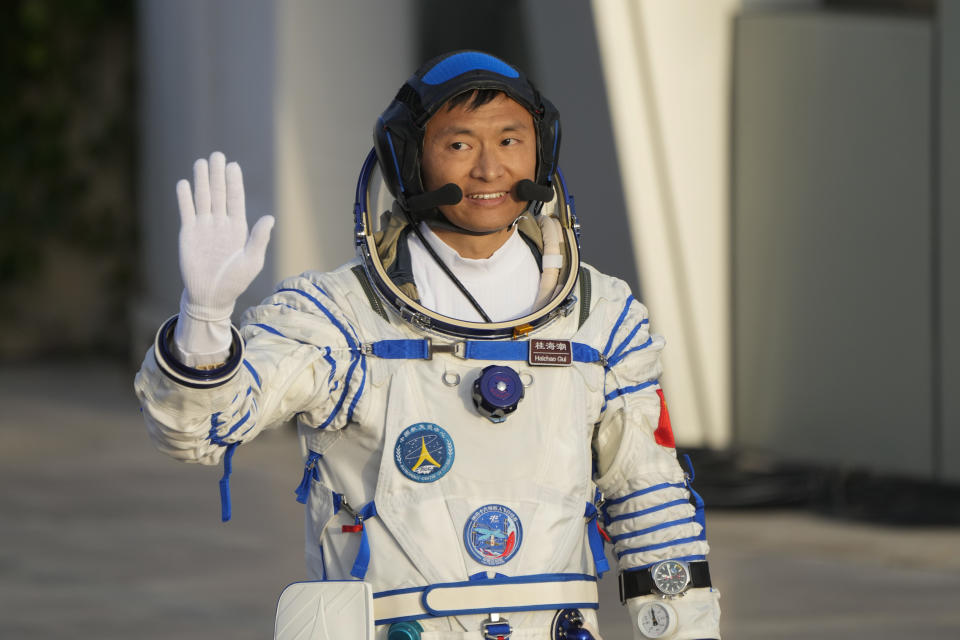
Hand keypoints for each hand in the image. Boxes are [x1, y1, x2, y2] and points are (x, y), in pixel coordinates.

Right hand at [177, 152, 273, 321]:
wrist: (211, 296)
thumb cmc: (235, 281)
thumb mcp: (251, 262)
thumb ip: (259, 240)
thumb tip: (270, 218)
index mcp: (238, 228)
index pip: (236, 200)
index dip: (234, 182)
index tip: (233, 165)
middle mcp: (220, 223)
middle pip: (219, 194)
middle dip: (217, 175)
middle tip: (217, 155)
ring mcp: (203, 227)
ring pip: (203, 198)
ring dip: (201, 181)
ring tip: (201, 163)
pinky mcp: (188, 234)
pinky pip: (186, 212)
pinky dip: (184, 198)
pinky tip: (184, 184)